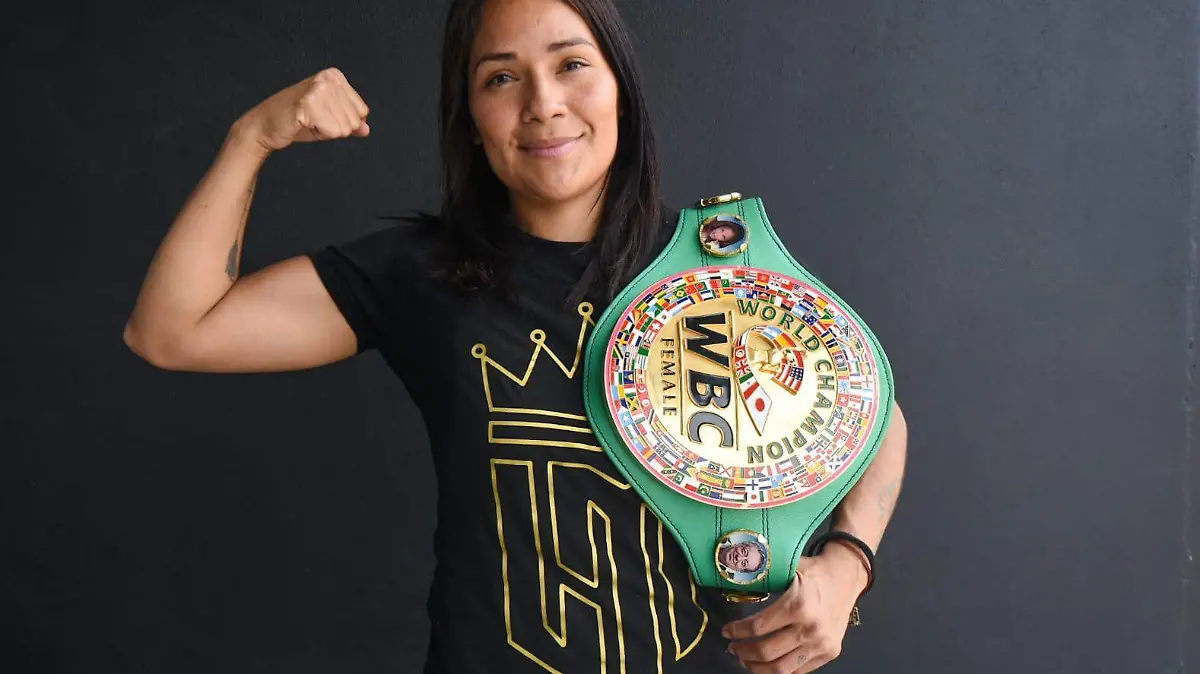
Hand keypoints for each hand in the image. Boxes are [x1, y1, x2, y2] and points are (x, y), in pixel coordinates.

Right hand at [233, 67, 370, 154]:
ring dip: (326, 131)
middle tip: (313, 120)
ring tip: (308, 121)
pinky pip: (332, 132)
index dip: (342, 121)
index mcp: (335, 76)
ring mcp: (318, 89)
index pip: (362, 111)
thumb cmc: (297, 121)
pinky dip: (319, 134)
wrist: (265, 125)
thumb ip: (350, 123)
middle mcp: (328, 78)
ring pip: (345, 128)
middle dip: (335, 128)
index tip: (322, 115)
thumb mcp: (329, 119)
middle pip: (354, 121)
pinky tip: (303, 124)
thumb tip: (366, 130)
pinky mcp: (308, 104)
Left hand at [722, 548, 865, 672]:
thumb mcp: (788, 567)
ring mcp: (821, 644)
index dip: (737, 632)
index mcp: (798, 606)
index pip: (758, 627)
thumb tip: (734, 575)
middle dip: (743, 651)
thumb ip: (764, 574)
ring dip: (757, 667)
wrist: (846, 577)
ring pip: (781, 668)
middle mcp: (810, 629)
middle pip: (767, 652)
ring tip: (745, 659)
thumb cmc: (813, 572)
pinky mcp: (829, 653)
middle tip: (732, 646)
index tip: (726, 631)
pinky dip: (778, 670)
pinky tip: (766, 663)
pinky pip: (798, 671)